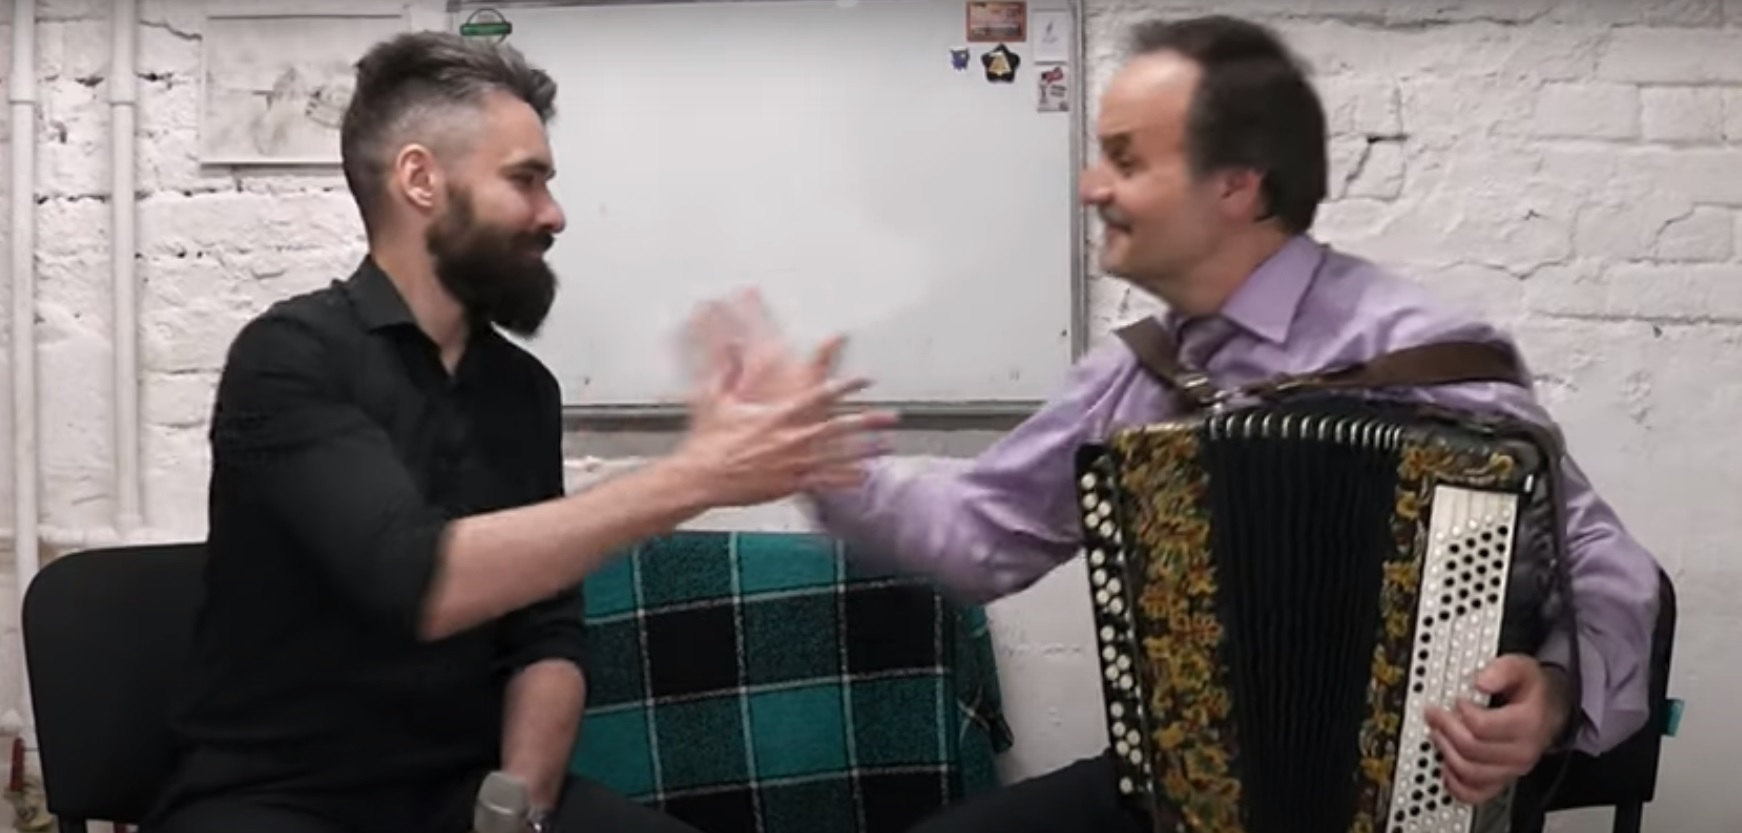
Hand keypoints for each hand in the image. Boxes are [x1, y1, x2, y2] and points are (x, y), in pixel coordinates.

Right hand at [673, 312, 896, 506]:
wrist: (701, 476)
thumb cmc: (709, 441)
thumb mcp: (717, 399)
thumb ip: (727, 369)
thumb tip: (729, 345)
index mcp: (778, 415)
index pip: (820, 396)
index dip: (846, 386)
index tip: (864, 380)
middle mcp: (791, 439)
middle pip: (840, 427)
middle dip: (868, 420)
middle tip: (892, 416)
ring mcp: (793, 463)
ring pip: (838, 456)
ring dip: (865, 451)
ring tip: (887, 447)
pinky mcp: (788, 484)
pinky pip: (823, 481)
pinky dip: (845, 479)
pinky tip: (862, 477)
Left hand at [1425, 654, 1572, 804]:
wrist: (1550, 709)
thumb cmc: (1533, 690)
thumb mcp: (1521, 667)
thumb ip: (1501, 670)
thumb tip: (1481, 681)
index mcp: (1528, 723)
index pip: (1482, 726)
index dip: (1461, 712)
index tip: (1455, 699)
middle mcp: (1522, 751)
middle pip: (1472, 749)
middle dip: (1446, 729)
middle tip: (1434, 714)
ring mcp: (1512, 769)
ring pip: (1471, 773)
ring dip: (1446, 753)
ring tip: (1438, 733)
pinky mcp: (1503, 780)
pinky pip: (1476, 794)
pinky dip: (1456, 785)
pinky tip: (1446, 768)